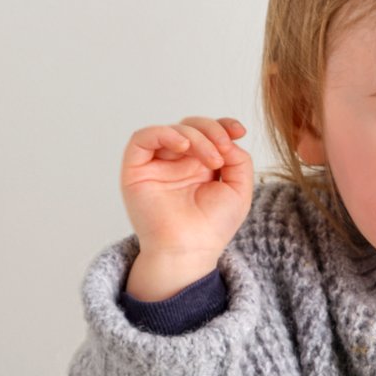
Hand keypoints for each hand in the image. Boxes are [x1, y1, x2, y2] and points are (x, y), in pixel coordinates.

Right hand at [121, 116, 252, 300]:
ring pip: (171, 130)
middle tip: (224, 148)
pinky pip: (143, 138)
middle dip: (211, 130)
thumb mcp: (238, 190)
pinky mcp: (136, 169)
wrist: (190, 250)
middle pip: (191, 127)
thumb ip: (239, 161)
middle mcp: (177, 163)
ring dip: (195, 136)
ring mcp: (157, 165)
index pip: (208, 133)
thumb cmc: (212, 227)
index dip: (223, 125)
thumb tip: (229, 140)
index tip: (239, 131)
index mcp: (200, 166)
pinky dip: (164, 134)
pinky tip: (183, 147)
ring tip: (211, 159)